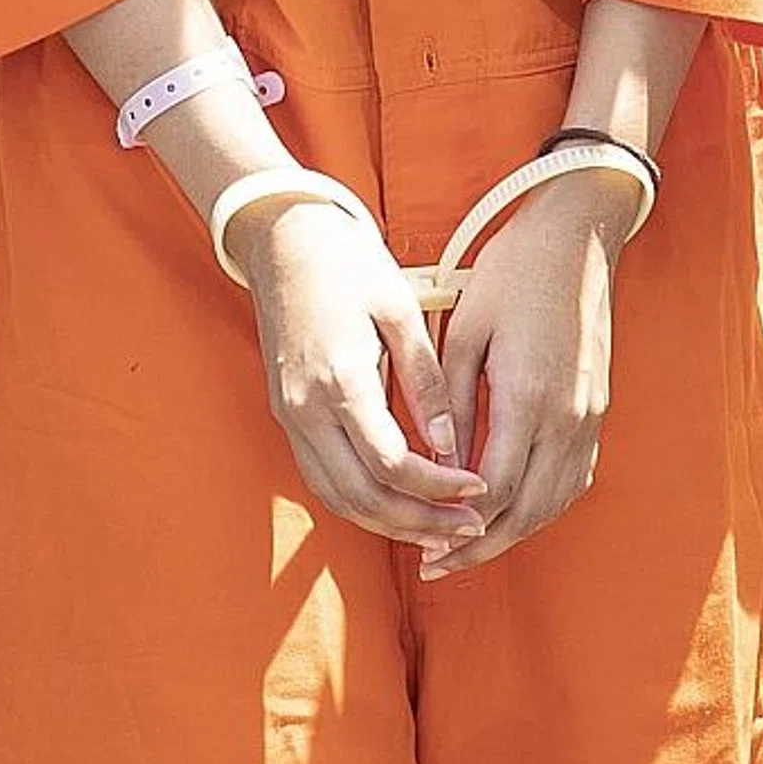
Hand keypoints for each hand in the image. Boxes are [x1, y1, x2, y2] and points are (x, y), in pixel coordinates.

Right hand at [233, 197, 488, 559]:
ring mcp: (289, 417)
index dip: (439, 488)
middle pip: (363, 498)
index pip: (392, 464)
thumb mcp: (398, 308)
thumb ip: (425, 379)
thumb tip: (449, 441)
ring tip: (440, 526)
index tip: (480, 488)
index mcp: (339, 378)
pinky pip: (323, 479)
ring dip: (390, 523)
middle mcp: (305, 409)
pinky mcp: (286, 417)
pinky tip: (399, 502)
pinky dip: (362, 502)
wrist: (282, 237)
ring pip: (338, 499)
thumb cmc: (346, 261)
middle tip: (470, 525)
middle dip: (420, 522)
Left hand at [420, 168, 635, 581]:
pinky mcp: (599, 410)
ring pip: (554, 503)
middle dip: (479, 546)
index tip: (419, 541)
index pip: (490, 490)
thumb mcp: (466, 330)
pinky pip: (573, 479)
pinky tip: (513, 511)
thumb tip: (437, 464)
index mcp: (527, 396)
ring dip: (512, 534)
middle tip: (436, 564)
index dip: (454, 525)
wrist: (578, 235)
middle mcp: (566, 417)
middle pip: (525, 512)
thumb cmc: (513, 271)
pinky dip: (542, 506)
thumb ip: (450, 403)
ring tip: (469, 548)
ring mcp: (590, 417)